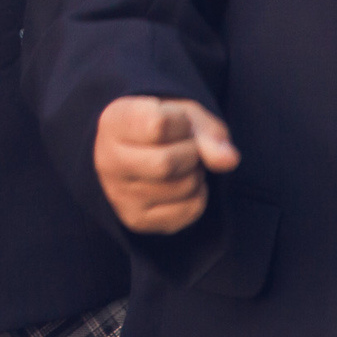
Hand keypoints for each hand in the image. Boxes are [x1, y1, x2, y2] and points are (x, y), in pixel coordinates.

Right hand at [95, 96, 239, 233]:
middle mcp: (107, 160)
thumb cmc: (165, 127)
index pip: (158, 124)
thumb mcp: (186, 116)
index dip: (182, 122)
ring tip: (183, 165)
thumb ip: (209, 132)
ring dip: (196, 174)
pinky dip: (198, 195)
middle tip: (187, 148)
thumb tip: (229, 161)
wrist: (137, 151)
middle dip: (192, 153)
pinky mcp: (136, 220)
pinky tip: (182, 184)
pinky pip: (188, 210)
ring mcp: (119, 194)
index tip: (178, 122)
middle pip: (165, 164)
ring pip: (182, 188)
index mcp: (113, 122)